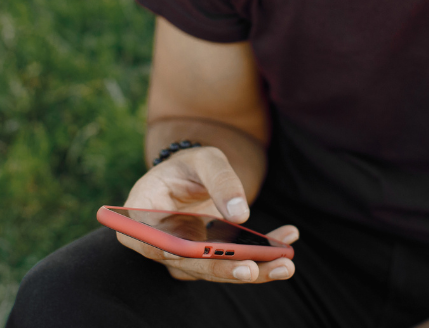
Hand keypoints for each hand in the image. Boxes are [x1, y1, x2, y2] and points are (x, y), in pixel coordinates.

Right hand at [116, 146, 299, 282]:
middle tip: (255, 269)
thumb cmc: (191, 164)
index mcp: (142, 215)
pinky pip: (232, 262)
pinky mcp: (206, 259)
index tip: (202, 252)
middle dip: (224, 268)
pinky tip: (286, 242)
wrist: (195, 175)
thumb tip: (240, 213)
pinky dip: (261, 256)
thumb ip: (220, 179)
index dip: (177, 252)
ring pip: (215, 270)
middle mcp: (159, 242)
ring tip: (284, 263)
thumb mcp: (204, 159)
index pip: (153, 241)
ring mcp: (184, 255)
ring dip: (252, 269)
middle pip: (189, 263)